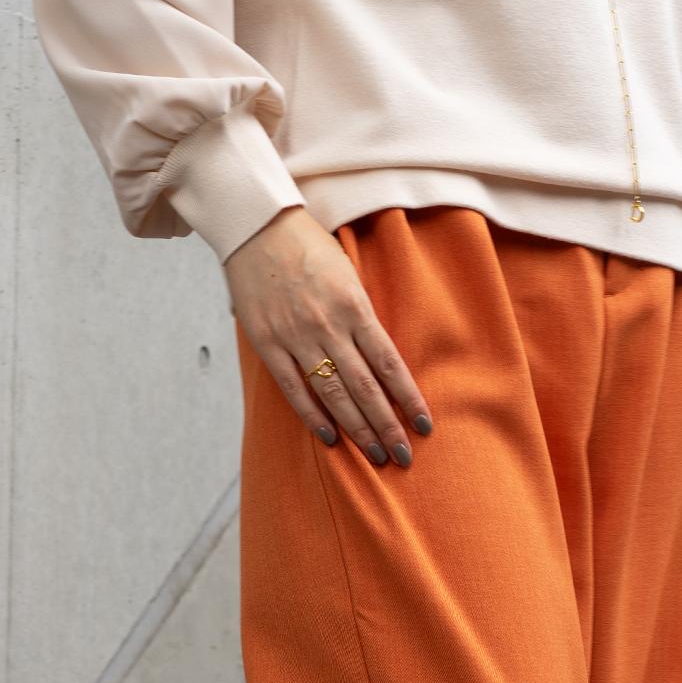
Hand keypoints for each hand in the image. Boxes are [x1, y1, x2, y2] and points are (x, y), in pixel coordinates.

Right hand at [224, 206, 433, 467]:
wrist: (257, 226)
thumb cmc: (309, 247)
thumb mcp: (348, 274)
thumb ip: (363, 316)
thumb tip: (383, 360)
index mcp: (354, 306)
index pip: (389, 363)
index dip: (408, 398)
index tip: (424, 426)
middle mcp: (328, 326)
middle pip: (366, 387)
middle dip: (387, 426)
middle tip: (403, 456)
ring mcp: (296, 337)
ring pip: (333, 394)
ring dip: (357, 429)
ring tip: (375, 455)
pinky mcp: (268, 343)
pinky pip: (294, 388)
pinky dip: (313, 416)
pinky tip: (330, 438)